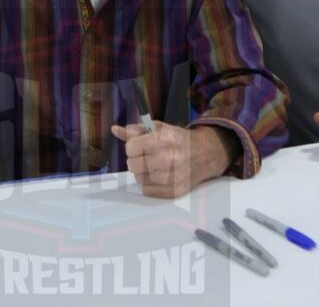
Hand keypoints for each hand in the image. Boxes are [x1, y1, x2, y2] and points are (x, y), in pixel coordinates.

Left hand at [110, 123, 233, 197]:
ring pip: (138, 179)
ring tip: (153, 165)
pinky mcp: (174, 191)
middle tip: (146, 156)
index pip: (130, 148)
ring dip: (142, 172)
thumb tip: (115, 130)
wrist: (204, 154)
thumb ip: (135, 130)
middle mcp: (167, 158)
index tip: (140, 146)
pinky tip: (158, 175)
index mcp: (162, 139)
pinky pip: (147, 191)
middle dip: (136, 160)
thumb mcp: (158, 128)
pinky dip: (149, 184)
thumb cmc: (177, 139)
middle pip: (132, 165)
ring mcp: (171, 177)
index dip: (132, 146)